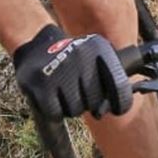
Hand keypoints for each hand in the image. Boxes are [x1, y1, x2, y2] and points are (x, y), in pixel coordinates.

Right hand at [13, 25, 133, 118]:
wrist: (35, 43)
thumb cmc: (73, 59)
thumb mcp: (95, 54)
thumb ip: (112, 75)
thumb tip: (121, 105)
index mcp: (99, 48)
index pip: (119, 84)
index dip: (121, 102)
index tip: (117, 109)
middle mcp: (81, 57)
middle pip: (94, 102)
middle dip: (88, 103)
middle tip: (78, 91)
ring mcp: (60, 71)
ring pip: (75, 110)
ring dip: (70, 106)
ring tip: (64, 91)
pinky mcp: (41, 84)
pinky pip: (56, 113)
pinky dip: (54, 110)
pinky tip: (52, 96)